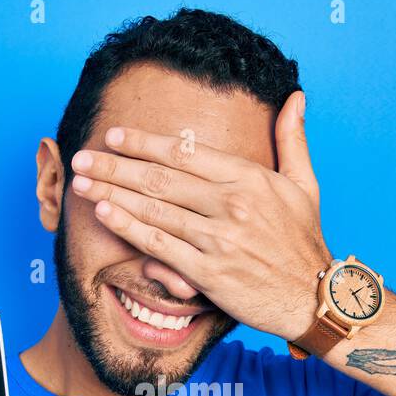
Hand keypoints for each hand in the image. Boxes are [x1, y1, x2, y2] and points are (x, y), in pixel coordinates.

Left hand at [69, 90, 329, 339]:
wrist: (313, 298)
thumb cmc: (304, 242)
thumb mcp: (305, 184)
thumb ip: (293, 139)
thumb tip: (295, 97)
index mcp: (249, 178)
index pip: (185, 152)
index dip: (144, 142)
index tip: (115, 136)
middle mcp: (231, 204)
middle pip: (160, 178)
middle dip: (115, 165)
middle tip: (82, 157)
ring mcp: (218, 239)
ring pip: (153, 210)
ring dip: (112, 192)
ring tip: (82, 182)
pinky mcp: (208, 273)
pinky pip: (159, 245)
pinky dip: (129, 227)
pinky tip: (106, 213)